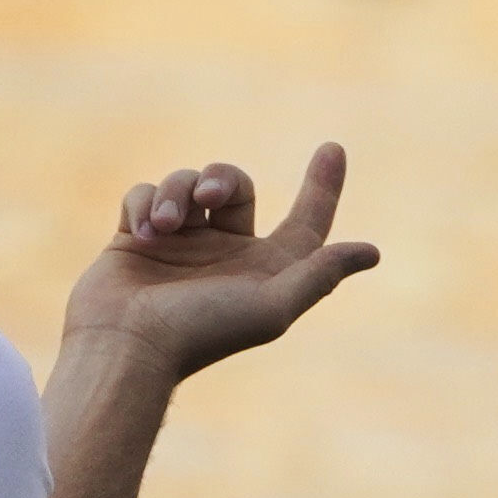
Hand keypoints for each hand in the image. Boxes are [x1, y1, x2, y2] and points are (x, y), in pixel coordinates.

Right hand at [61, 143, 372, 385]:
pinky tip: (140, 233)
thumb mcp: (272, 306)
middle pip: (234, 185)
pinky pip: (145, 193)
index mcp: (264, 270)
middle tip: (205, 197)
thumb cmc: (202, 331)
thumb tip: (371, 252)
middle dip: (220, 178)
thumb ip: (319, 275)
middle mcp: (225, 254)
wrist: (125, 348)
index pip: (304, 220)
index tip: (333, 148)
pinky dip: (144, 203)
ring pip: (186, 183)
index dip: (323, 187)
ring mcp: (179, 245)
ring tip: (161, 228)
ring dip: (175, 193)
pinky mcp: (135, 239)